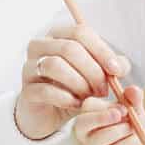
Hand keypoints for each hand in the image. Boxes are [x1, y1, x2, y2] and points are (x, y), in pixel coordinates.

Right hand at [14, 24, 130, 140]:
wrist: (53, 113)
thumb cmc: (78, 86)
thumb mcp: (100, 73)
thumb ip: (114, 65)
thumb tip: (119, 67)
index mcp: (60, 34)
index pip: (81, 32)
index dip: (101, 50)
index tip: (115, 70)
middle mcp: (40, 45)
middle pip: (69, 48)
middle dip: (92, 70)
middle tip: (104, 89)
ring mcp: (29, 67)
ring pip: (54, 65)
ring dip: (79, 83)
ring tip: (90, 96)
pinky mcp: (25, 90)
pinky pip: (45, 90)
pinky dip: (66, 98)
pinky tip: (76, 104)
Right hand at [75, 85, 144, 144]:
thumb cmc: (132, 122)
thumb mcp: (135, 107)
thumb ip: (134, 97)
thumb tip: (133, 90)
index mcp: (91, 113)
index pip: (87, 106)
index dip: (103, 105)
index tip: (123, 107)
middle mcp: (86, 131)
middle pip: (82, 123)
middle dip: (101, 117)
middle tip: (122, 113)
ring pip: (99, 138)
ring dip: (120, 129)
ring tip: (134, 127)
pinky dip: (128, 142)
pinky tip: (135, 138)